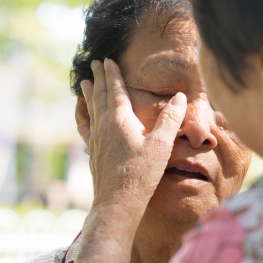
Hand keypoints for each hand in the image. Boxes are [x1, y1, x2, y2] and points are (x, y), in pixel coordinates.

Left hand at [79, 58, 186, 218]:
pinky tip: (81, 120)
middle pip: (99, 96)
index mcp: (120, 120)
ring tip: (82, 85)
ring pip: (91, 111)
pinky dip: (84, 119)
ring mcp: (96, 140)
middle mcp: (104, 126)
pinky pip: (86, 130)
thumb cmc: (141, 174)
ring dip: (88, 95)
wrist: (118, 202)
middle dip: (97, 79)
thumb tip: (180, 96)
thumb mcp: (161, 145)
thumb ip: (171, 118)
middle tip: (92, 64)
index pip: (115, 89)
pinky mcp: (93, 153)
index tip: (106, 60)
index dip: (112, 74)